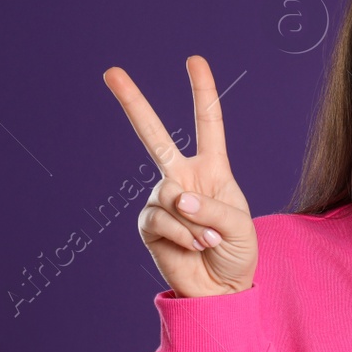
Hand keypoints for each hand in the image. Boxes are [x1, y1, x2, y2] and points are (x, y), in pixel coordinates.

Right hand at [103, 56, 256, 297]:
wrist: (221, 291)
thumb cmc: (236, 252)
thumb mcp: (240, 225)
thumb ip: (212, 207)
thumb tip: (176, 198)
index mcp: (211, 169)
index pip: (207, 123)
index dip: (202, 91)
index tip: (194, 60)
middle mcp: (182, 178)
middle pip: (154, 135)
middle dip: (132, 102)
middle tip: (111, 72)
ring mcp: (162, 200)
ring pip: (170, 196)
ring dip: (196, 224)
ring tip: (208, 241)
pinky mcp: (149, 226)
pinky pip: (161, 221)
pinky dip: (183, 237)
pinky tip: (194, 249)